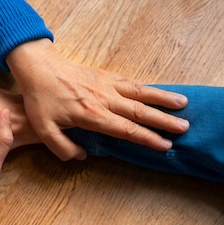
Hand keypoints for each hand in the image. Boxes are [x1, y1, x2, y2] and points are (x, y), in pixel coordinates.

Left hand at [6, 38, 189, 159]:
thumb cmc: (40, 99)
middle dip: (164, 121)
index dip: (147, 139)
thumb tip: (82, 157)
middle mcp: (104, 99)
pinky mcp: (105, 75)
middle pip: (140, 112)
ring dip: (163, 99)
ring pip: (141, 92)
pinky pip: (131, 82)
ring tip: (183, 104)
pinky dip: (147, 87)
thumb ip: (63, 148)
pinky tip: (158, 91)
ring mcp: (106, 84)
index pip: (126, 130)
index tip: (165, 145)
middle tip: (185, 127)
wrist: (38, 67)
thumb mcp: (44, 130)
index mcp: (92, 115)